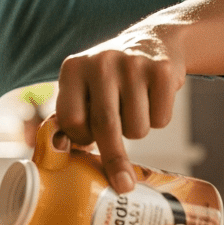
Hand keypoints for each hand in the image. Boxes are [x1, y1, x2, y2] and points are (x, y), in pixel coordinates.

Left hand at [54, 24, 186, 193]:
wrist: (151, 39)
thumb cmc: (110, 78)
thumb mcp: (84, 85)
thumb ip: (73, 115)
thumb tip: (60, 158)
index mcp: (72, 69)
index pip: (71, 120)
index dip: (81, 137)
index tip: (89, 143)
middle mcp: (99, 63)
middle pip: (105, 127)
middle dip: (115, 160)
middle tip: (123, 184)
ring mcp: (132, 64)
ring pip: (136, 129)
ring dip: (137, 130)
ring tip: (135, 107)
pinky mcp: (162, 70)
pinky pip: (161, 119)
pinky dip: (159, 119)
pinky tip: (154, 98)